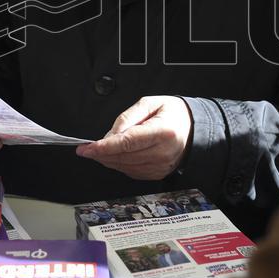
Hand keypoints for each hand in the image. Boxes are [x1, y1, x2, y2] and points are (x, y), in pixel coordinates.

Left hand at [76, 96, 191, 179]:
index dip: (104, 147)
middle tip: (86, 149)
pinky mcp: (157, 174)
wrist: (192, 129)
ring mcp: (161, 166)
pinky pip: (131, 172)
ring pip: (125, 167)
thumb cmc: (172, 113)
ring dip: (108, 159)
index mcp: (163, 132)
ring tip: (100, 150)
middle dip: (101, 154)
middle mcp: (163, 152)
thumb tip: (109, 135)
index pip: (127, 143)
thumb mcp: (149, 103)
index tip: (86, 148)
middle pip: (123, 157)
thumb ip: (127, 117)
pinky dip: (119, 164)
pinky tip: (115, 155)